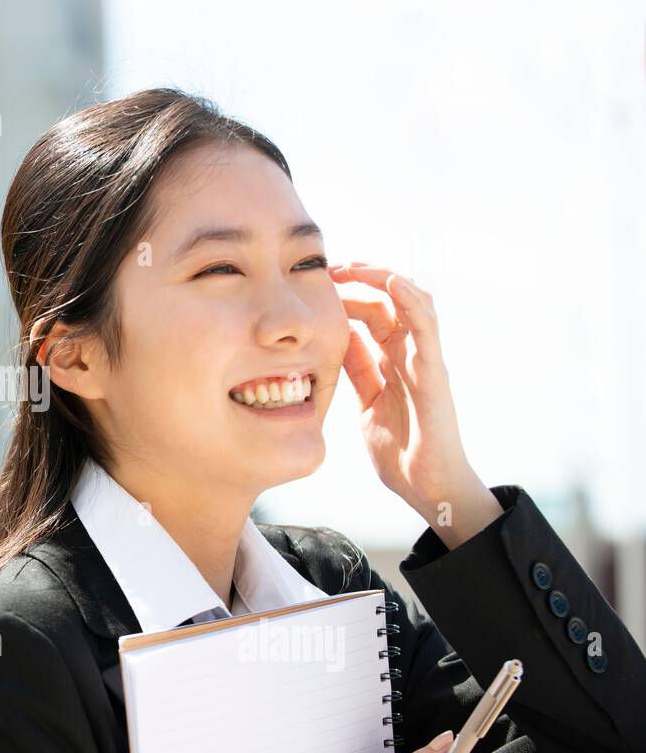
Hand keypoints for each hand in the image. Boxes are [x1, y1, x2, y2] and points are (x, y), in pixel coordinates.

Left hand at [329, 262, 500, 546]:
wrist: (428, 487)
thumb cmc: (402, 451)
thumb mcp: (368, 403)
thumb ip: (358, 372)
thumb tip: (336, 343)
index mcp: (391, 363)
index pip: (369, 316)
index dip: (344, 296)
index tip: (316, 284)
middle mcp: (410, 355)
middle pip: (386, 303)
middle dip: (358, 280)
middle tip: (328, 268)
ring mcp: (425, 360)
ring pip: (412, 303)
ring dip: (384, 279)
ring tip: (356, 265)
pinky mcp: (435, 371)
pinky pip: (426, 327)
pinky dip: (412, 299)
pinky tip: (393, 281)